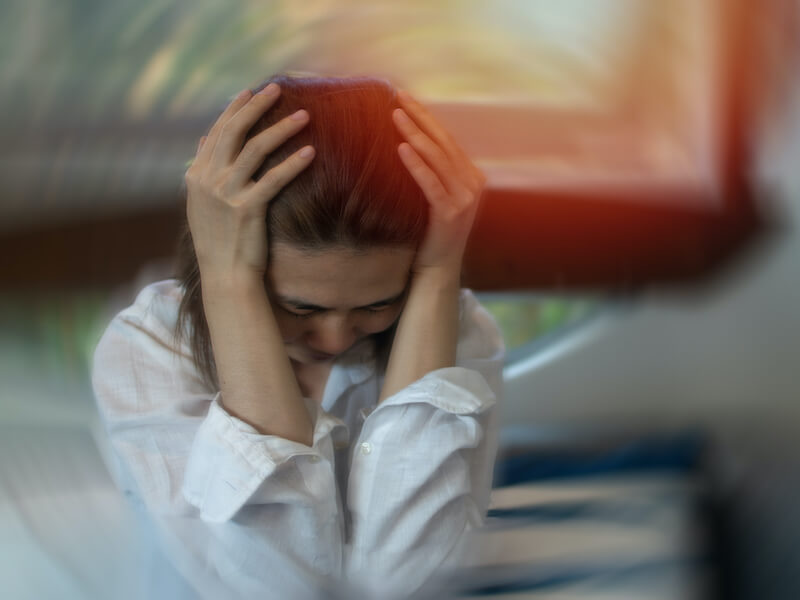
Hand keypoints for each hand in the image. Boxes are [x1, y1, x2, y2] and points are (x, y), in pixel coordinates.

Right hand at [184, 83, 314, 282]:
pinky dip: (292, 164)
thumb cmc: (220, 241)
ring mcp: (226, 194)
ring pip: (255, 150)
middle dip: (255, 106)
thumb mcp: (203, 203)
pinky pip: (273, 180)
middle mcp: (208, 181)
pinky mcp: (246, 210)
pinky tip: (310, 153)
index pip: (217, 132)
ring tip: (303, 115)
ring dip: (281, 129)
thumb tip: (203, 138)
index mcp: (197, 177)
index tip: (250, 91)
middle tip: (276, 88)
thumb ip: (203, 170)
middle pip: (233, 132)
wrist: (225, 276)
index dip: (234, 110)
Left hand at [392, 90, 484, 278]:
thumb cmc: (428, 232)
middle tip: (397, 97)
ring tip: (395, 115)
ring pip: (438, 158)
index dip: (426, 116)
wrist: (436, 269)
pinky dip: (416, 164)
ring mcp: (465, 199)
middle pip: (443, 142)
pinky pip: (431, 183)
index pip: (447, 139)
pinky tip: (401, 148)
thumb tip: (404, 141)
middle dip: (420, 117)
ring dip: (415, 134)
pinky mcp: (450, 213)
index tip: (404, 97)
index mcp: (471, 176)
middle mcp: (473, 184)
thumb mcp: (434, 197)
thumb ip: (431, 173)